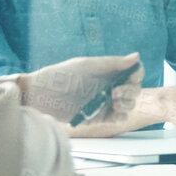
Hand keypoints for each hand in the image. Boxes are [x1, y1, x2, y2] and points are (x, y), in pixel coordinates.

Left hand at [16, 54, 141, 128]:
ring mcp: (104, 102)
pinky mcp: (97, 117)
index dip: (137, 74)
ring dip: (127, 105)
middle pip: (133, 90)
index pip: (132, 72)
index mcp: (107, 71)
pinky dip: (119, 117)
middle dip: (130, 92)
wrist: (38, 96)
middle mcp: (108, 86)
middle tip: (116, 93)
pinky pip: (115, 119)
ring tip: (114, 104)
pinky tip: (115, 115)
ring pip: (127, 105)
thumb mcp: (85, 66)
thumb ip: (111, 63)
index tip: (132, 77)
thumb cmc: (60, 76)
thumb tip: (137, 56)